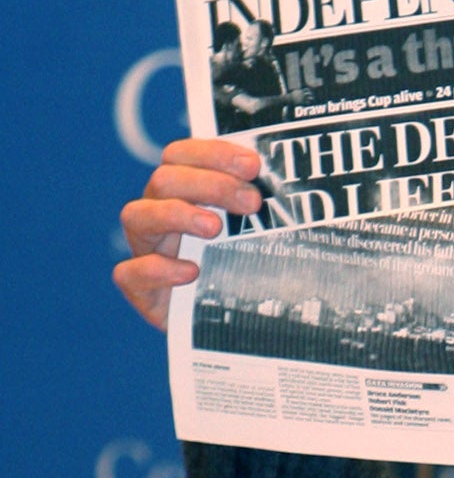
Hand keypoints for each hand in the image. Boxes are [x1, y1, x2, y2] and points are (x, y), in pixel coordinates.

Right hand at [114, 138, 264, 331]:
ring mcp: (146, 250)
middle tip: (252, 202)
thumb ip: (265, 211)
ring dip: (178, 215)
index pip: (181, 156)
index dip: (213, 153)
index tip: (253, 165)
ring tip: (215, 229)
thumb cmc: (246, 271)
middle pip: (164, 180)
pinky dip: (158, 269)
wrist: (233, 325)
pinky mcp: (141, 290)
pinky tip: (191, 271)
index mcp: (181, 193)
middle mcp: (158, 215)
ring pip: (138, 216)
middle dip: (210, 184)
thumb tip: (298, 188)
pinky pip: (130, 273)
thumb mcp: (258, 237)